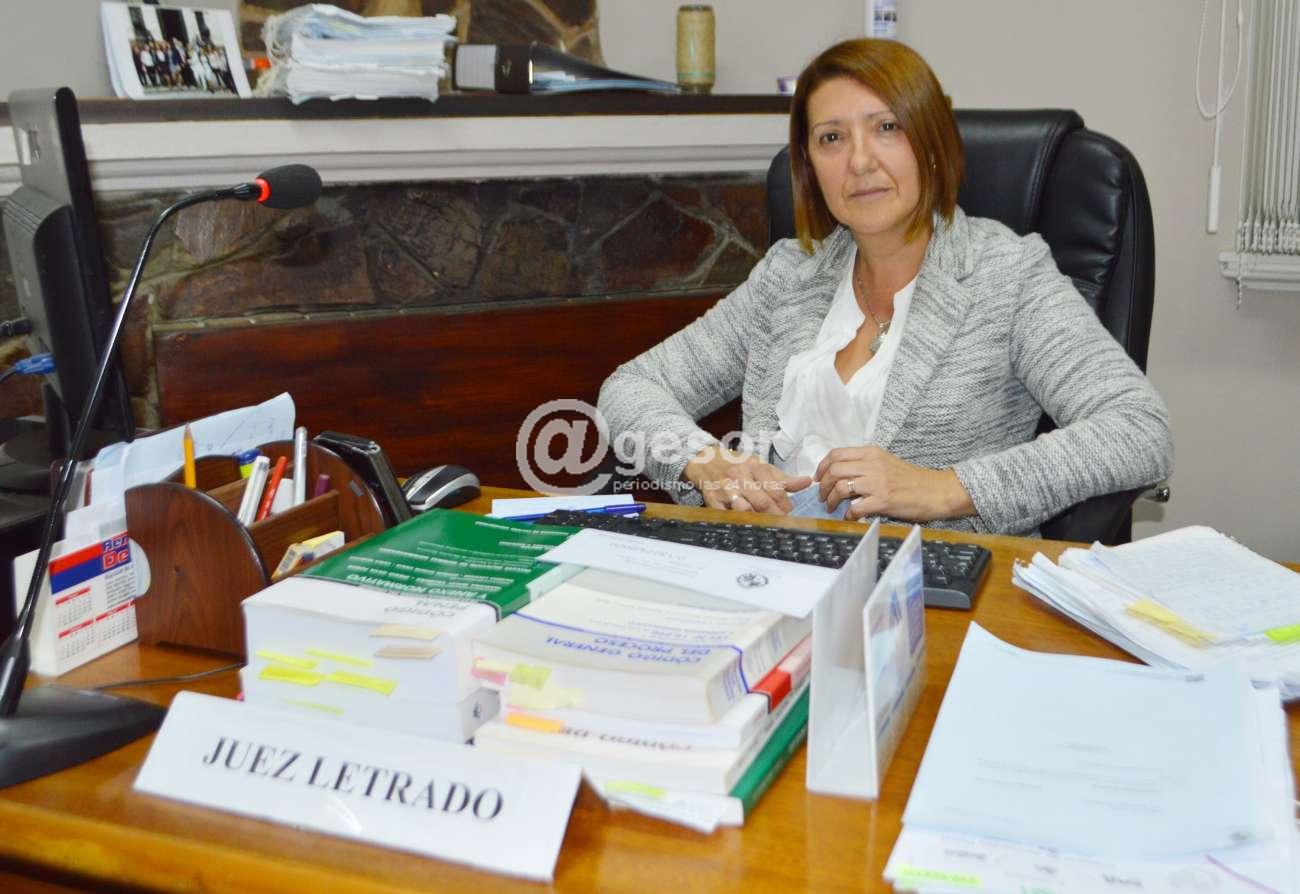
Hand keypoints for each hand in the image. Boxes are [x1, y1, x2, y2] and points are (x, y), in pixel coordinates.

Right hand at [684, 445, 810, 514]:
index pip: (775, 489)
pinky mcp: (712, 501)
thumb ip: (783, 478)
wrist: (706, 461)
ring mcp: (725, 489)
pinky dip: (739, 522)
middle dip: (775, 515)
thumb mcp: (760, 467)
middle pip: (762, 502)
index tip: (791, 512)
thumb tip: (807, 482)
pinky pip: (727, 516)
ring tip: (769, 527)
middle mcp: (739, 477)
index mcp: (753, 467)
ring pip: (745, 510)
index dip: (785, 504)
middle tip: (783, 524)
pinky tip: (749, 526)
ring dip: (759, 521)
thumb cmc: (738, 465)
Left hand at [814, 446, 973, 521]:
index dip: (822, 467)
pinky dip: (848, 514)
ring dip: (831, 500)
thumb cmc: (911, 479)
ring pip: (840, 487)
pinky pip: (856, 507)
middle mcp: (873, 465)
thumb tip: (839, 474)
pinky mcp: (884, 501)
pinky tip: (849, 517)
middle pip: (834, 470)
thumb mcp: (886, 462)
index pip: (836, 454)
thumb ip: (864, 464)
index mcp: (872, 453)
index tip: (818, 478)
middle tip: (822, 496)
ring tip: (831, 507)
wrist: (936, 491)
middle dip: (823, 486)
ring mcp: (878, 483)